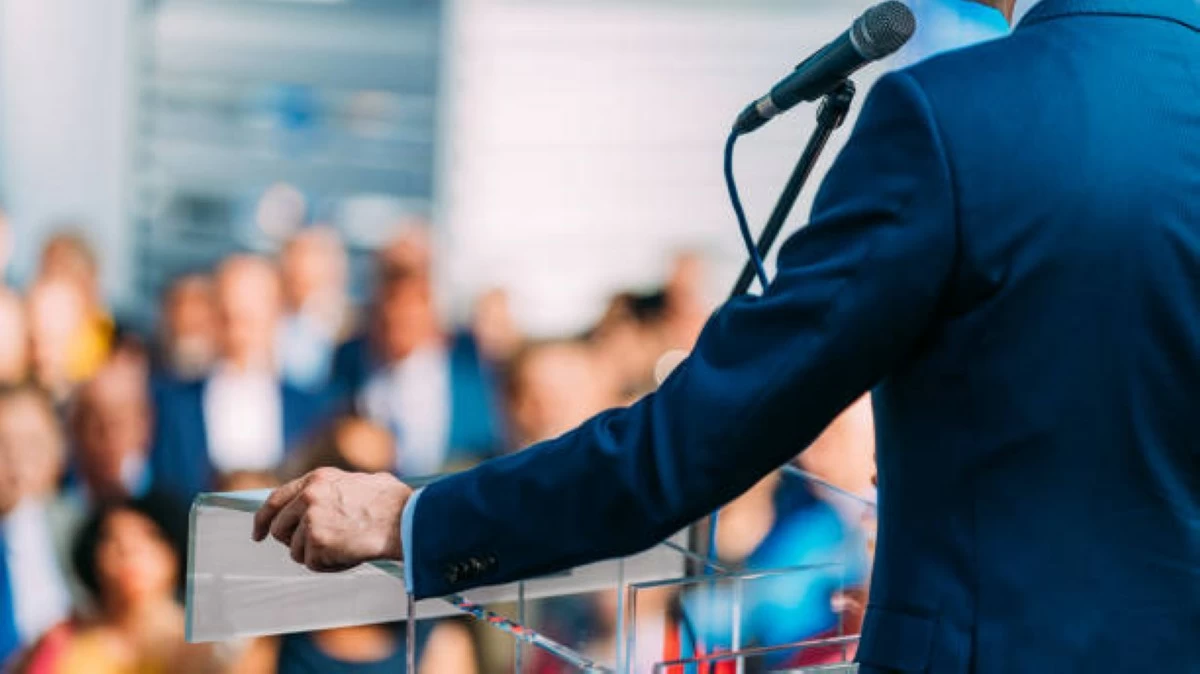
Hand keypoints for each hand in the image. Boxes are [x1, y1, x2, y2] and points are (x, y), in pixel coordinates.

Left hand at [251, 468, 412, 571]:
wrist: (405, 519)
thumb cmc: (393, 502)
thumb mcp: (358, 481)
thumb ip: (334, 489)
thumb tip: (329, 497)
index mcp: (317, 479)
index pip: (275, 499)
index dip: (263, 519)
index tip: (258, 534)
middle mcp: (308, 496)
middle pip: (279, 529)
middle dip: (293, 542)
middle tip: (316, 548)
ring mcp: (310, 519)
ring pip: (297, 551)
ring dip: (318, 556)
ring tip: (345, 548)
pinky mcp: (316, 542)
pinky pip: (313, 564)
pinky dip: (330, 566)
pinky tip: (350, 556)